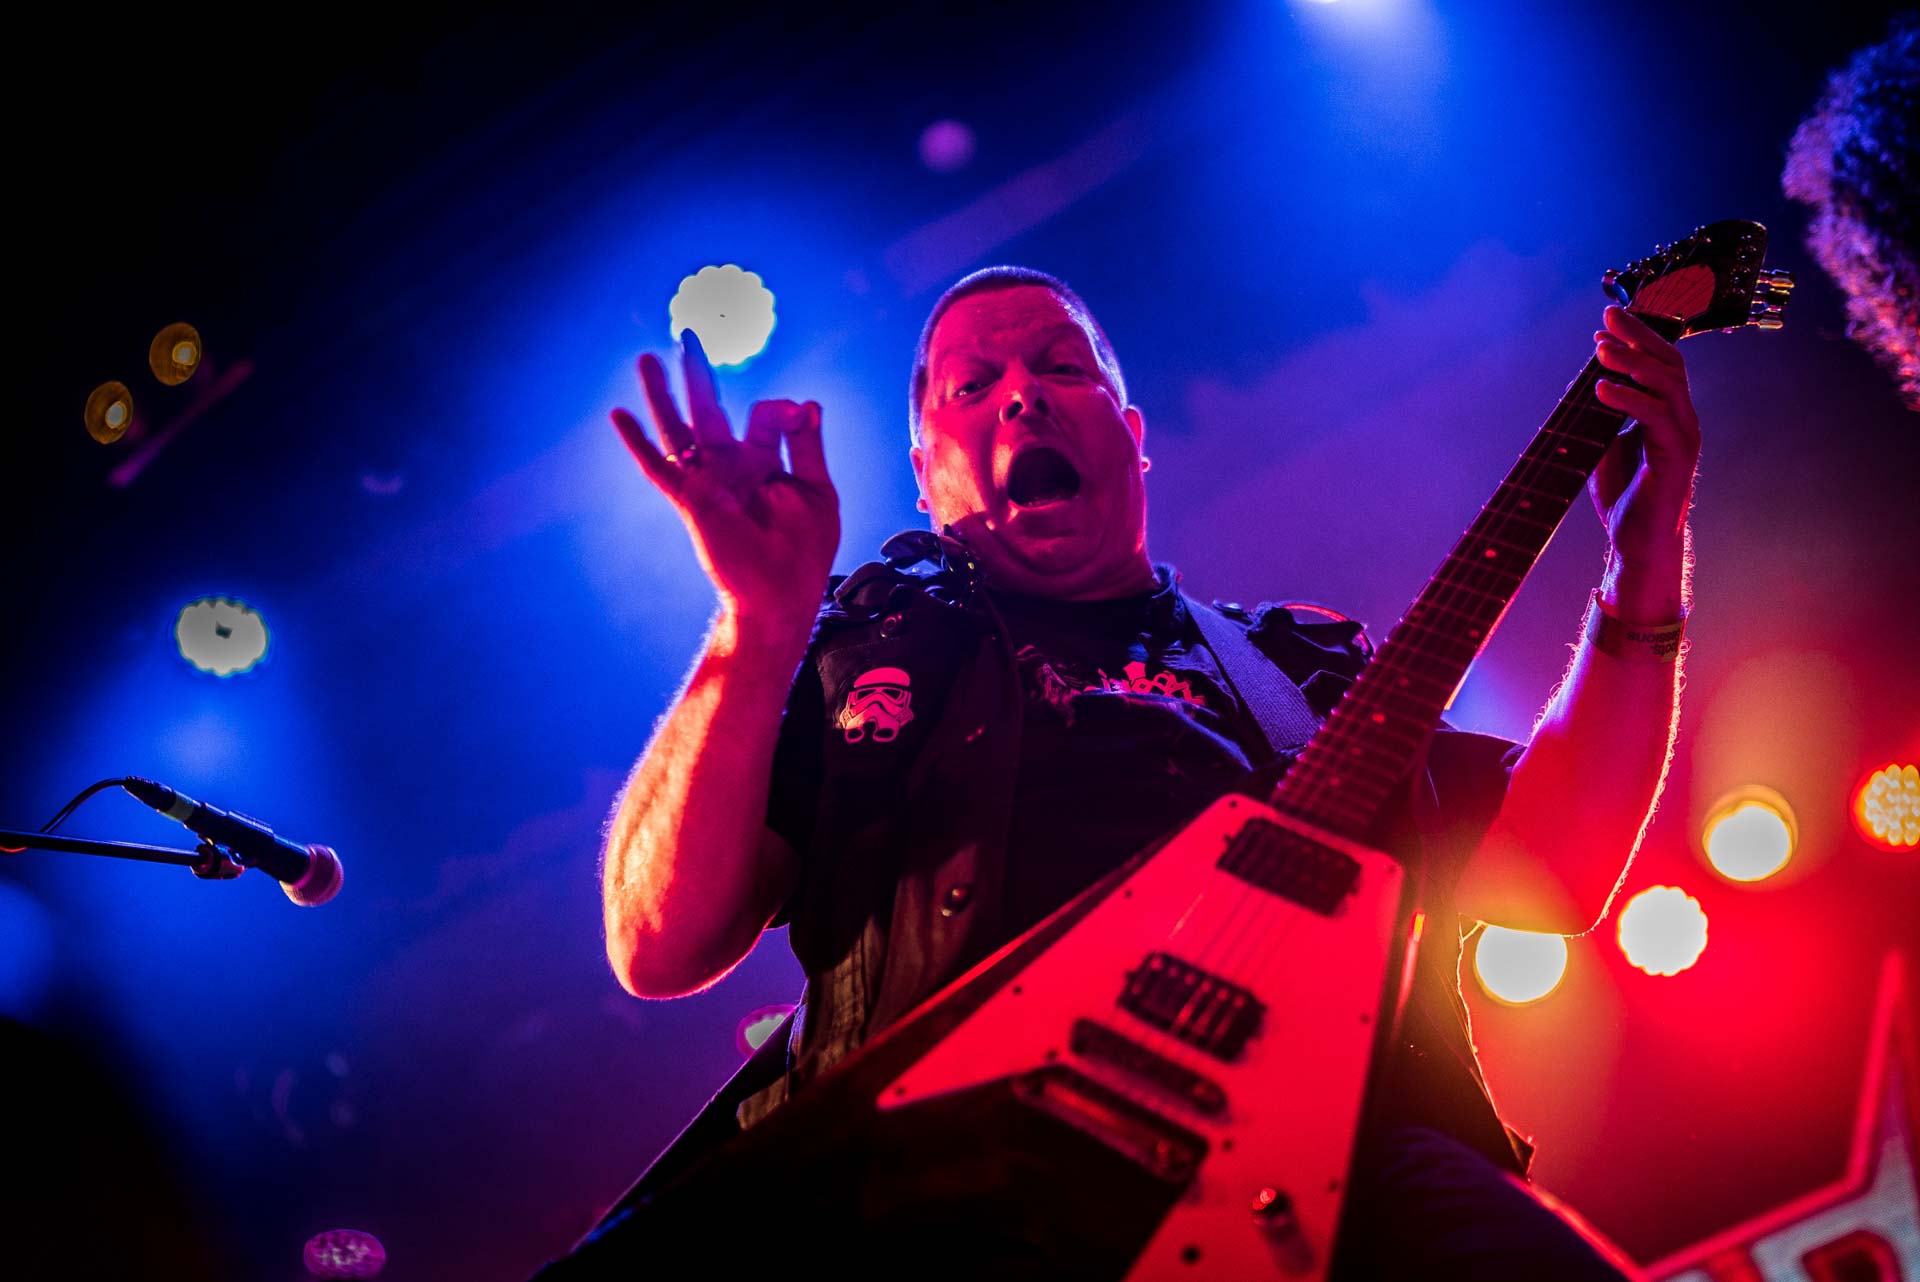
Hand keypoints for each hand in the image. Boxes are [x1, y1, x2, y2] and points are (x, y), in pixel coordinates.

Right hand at [611, 329, 839, 634]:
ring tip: (647, 359)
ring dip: (663, 395)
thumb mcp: (815, 489)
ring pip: (679, 430)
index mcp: (762, 463)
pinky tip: (619, 417)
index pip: (764, 417)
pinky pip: (660, 468)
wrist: (784, 594)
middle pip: (708, 410)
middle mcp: (731, 468)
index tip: (799, 414)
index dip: (783, 409)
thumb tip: (807, 402)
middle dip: (699, 373)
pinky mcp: (692, 500)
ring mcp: (709, 482)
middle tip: (689, 335)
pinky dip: (639, 444)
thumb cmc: (804, 550)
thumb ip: (807, 446)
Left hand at [1590, 306, 1699, 611]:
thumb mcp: (1603, 447)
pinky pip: (1655, 418)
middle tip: (1609, 317)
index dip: (1638, 338)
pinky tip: (1602, 389)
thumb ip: (1601, 417)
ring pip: (1668, 384)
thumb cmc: (1623, 499)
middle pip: (1669, 363)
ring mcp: (1684, 437)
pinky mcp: (1678, 458)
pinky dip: (1628, 400)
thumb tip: (1585, 385)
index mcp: (1667, 414)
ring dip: (1633, 362)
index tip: (1607, 320)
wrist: (1636, 544)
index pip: (1660, 363)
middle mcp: (1681, 420)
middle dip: (1639, 336)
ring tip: (1601, 350)